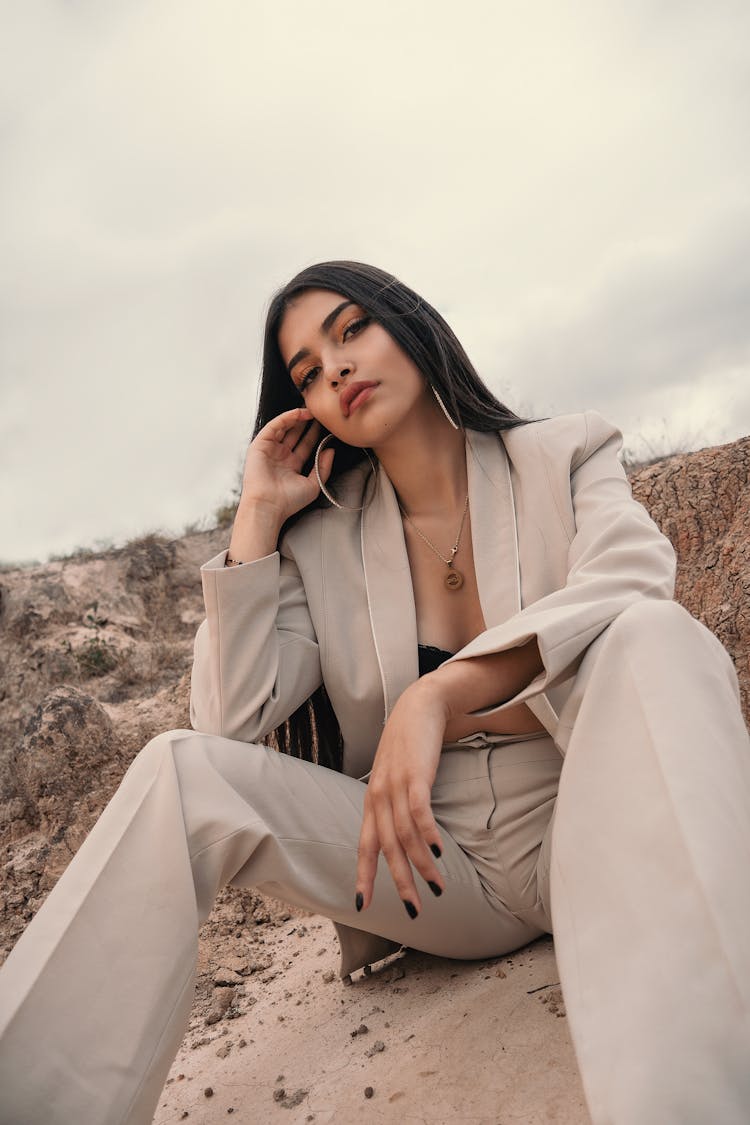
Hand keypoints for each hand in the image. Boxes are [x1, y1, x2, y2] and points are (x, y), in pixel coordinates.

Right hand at [240, 407, 333, 524]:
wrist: (269, 506)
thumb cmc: (289, 501)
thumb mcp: (313, 484)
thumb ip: (323, 467)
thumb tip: (331, 450)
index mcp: (292, 465)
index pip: (305, 445)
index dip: (315, 434)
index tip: (326, 424)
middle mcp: (281, 456)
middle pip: (295, 434)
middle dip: (306, 423)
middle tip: (319, 412)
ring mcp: (270, 450)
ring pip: (284, 428)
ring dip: (297, 418)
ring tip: (311, 411)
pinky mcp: (259, 445)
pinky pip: (274, 427)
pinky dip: (285, 418)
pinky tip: (298, 414)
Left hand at [356, 678, 448, 917]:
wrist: (419, 705)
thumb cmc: (408, 745)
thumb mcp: (394, 778)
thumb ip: (395, 806)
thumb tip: (402, 837)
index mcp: (372, 802)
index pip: (364, 846)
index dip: (363, 876)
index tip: (361, 907)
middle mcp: (379, 797)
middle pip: (386, 849)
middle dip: (399, 882)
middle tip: (413, 911)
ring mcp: (396, 785)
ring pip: (405, 836)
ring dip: (422, 864)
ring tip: (438, 887)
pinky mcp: (415, 774)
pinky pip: (419, 811)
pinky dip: (428, 834)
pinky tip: (440, 851)